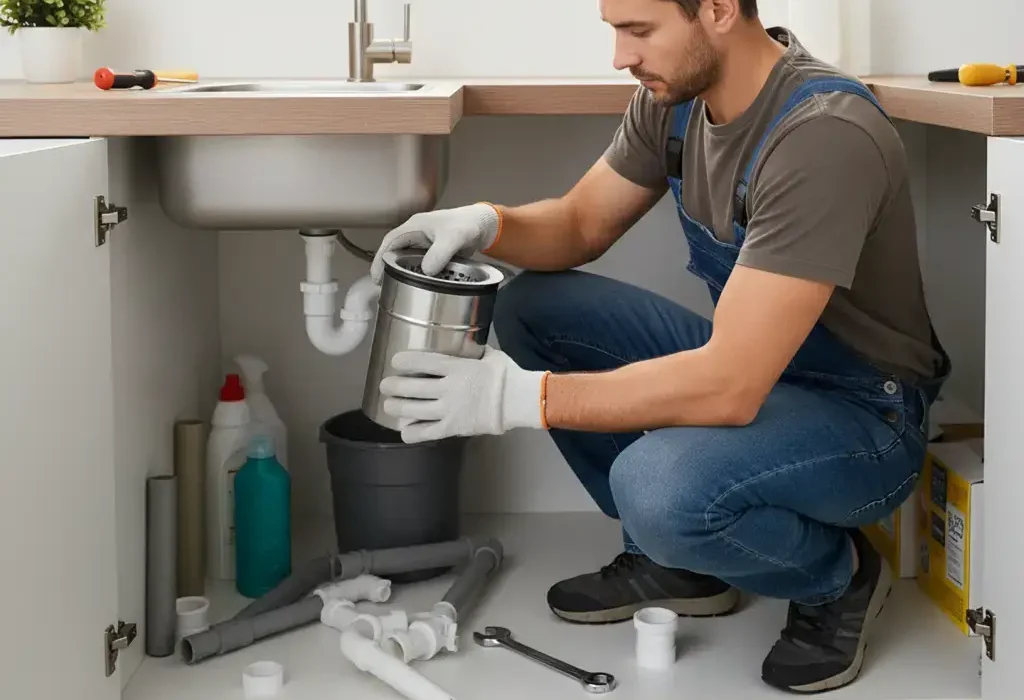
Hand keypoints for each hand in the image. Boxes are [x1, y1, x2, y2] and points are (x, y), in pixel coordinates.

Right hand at [369, 203, 501, 284]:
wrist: (483, 226)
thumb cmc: (468, 224)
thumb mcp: (454, 237)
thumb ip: (440, 253)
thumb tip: (427, 271)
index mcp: (415, 227)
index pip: (390, 242)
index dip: (380, 259)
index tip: (377, 276)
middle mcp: (416, 235)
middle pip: (395, 253)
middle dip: (387, 269)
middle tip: (383, 287)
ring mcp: (424, 245)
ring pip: (407, 260)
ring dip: (401, 272)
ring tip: (395, 289)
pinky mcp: (433, 254)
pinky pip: (419, 265)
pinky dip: (416, 275)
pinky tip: (416, 286)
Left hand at [378, 346, 547, 443]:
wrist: (519, 401)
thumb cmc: (507, 375)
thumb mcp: (490, 355)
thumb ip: (474, 350)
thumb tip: (468, 340)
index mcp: (456, 368)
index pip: (423, 362)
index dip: (405, 361)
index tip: (394, 361)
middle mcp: (448, 389)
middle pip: (412, 387)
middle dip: (393, 386)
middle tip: (385, 385)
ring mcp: (449, 410)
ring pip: (413, 410)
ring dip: (397, 407)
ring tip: (389, 404)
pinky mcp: (452, 428)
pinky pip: (427, 432)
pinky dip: (412, 432)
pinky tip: (404, 430)